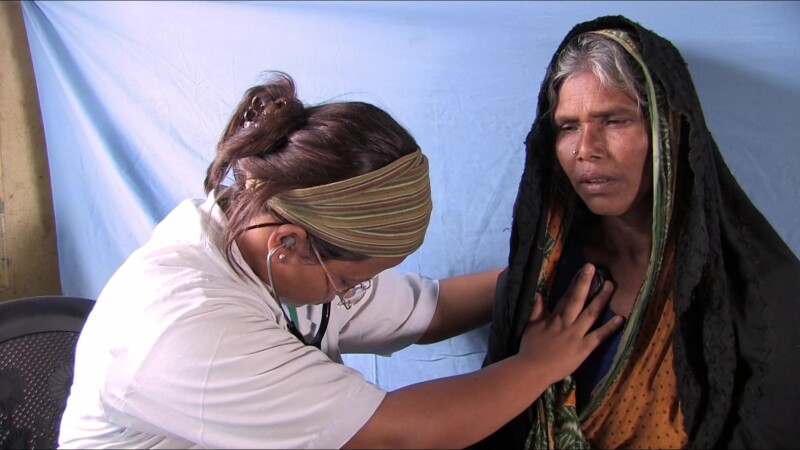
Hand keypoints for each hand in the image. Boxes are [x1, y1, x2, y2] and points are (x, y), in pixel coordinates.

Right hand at [517, 263, 621, 383]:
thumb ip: (536, 310)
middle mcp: (567, 323)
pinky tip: (620, 319)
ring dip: (601, 299)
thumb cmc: (530, 349)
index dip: (576, 281)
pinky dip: (610, 328)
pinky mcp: (584, 349)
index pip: (566, 295)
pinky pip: (599, 336)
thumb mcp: (530, 327)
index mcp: (554, 317)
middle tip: (594, 268)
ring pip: (591, 313)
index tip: (584, 268)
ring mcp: (576, 335)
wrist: (532, 370)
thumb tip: (539, 293)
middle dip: (586, 282)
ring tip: (611, 286)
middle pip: (578, 299)